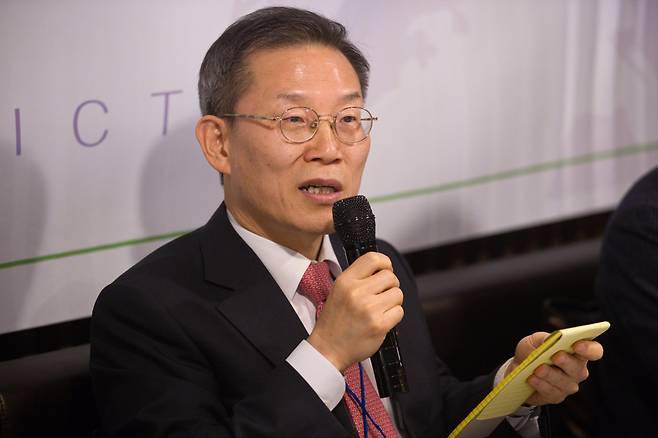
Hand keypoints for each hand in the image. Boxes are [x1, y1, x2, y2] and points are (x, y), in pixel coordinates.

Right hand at [307, 252, 403, 372]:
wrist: (328, 349)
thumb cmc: (335, 321)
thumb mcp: (338, 291)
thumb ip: (358, 278)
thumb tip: (383, 268)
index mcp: (345, 281)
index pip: (373, 258)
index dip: (385, 263)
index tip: (385, 270)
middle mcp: (356, 292)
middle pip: (390, 276)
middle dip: (391, 285)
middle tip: (383, 295)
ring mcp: (368, 309)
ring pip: (398, 293)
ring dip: (393, 301)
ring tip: (380, 309)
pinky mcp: (379, 325)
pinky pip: (399, 311)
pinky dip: (394, 316)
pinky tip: (381, 320)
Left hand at [507, 332, 603, 405]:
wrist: (517, 369)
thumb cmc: (532, 352)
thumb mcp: (535, 340)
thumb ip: (544, 338)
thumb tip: (551, 339)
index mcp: (577, 352)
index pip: (594, 351)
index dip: (589, 348)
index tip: (577, 345)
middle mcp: (577, 370)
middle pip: (579, 368)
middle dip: (567, 362)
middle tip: (555, 357)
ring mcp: (568, 385)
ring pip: (564, 382)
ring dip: (550, 374)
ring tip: (537, 369)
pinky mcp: (556, 396)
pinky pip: (551, 392)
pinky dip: (540, 384)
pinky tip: (531, 379)